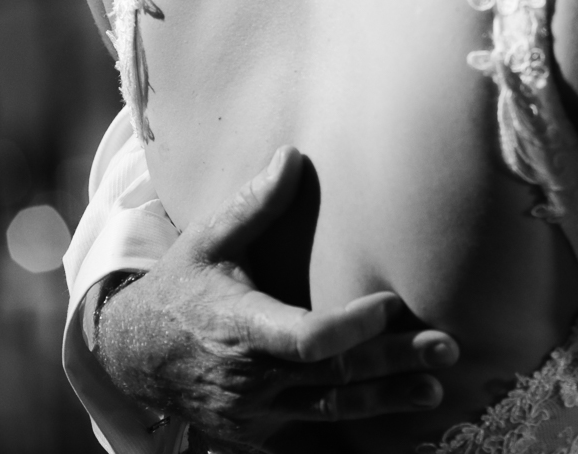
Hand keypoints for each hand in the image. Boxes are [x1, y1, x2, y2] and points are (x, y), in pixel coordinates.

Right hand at [94, 146, 457, 448]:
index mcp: (237, 326)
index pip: (305, 337)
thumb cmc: (181, 289)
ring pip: (329, 410)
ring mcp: (251, 413)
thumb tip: (293, 153)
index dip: (352, 327)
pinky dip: (350, 436)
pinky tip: (396, 432)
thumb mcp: (207, 241)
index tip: (392, 305)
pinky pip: (309, 440)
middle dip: (392, 362)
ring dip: (385, 401)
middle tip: (446, 348)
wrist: (131, 360)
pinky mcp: (255, 436)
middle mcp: (246, 377)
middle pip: (331, 375)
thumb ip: (253, 204)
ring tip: (434, 388)